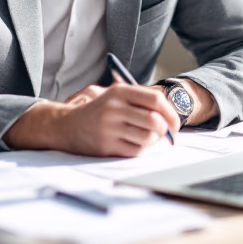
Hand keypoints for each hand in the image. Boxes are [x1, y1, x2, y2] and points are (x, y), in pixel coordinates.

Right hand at [4, 80, 179, 156]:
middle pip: (154, 121)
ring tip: (149, 138)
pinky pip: (136, 151)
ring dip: (154, 141)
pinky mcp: (106, 146)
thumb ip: (140, 101)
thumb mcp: (115, 97)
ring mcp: (109, 128)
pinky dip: (142, 150)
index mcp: (118, 92)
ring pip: (147, 138)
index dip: (171, 112)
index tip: (175, 122)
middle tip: (168, 134)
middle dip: (166, 130)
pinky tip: (136, 144)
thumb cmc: (100, 112)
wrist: (67, 126)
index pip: (155, 99)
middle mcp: (113, 109)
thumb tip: (170, 116)